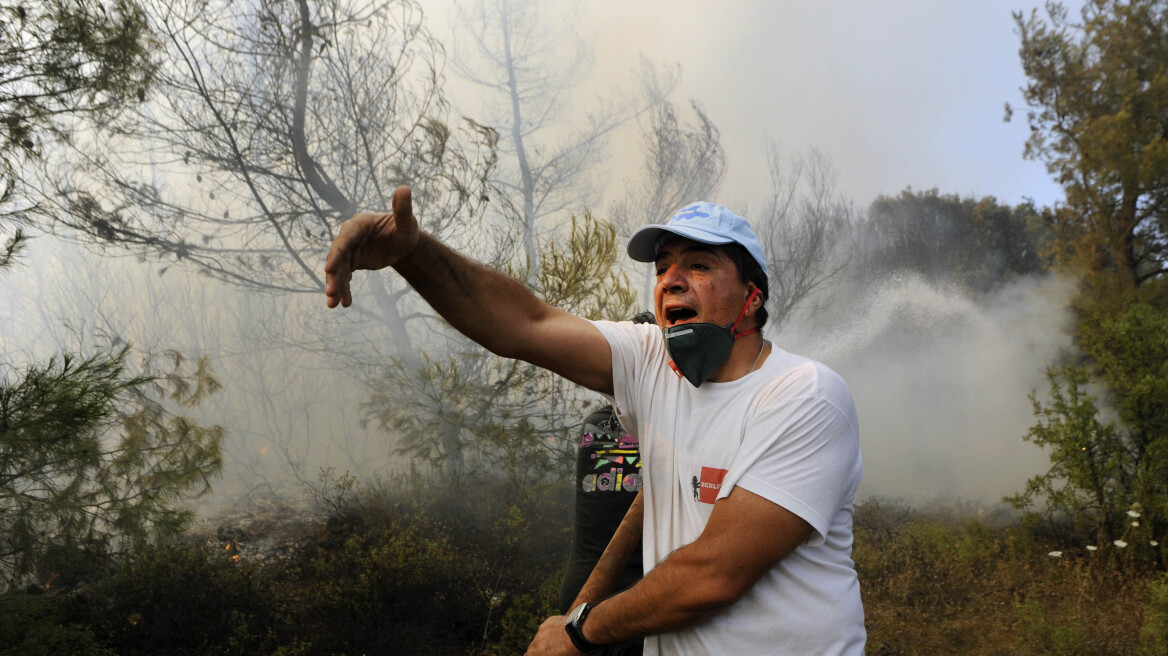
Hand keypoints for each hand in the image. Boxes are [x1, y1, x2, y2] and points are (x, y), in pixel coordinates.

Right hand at [324, 185, 418, 307]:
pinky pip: (344, 276)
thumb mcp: (406, 222)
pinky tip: (345, 303)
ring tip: (333, 304)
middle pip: (337, 256)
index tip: (329, 268)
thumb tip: (404, 188)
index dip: (336, 253)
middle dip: (332, 275)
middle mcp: (350, 236)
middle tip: (330, 293)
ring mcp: (349, 250)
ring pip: (338, 269)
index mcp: (360, 224)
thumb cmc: (405, 229)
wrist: (404, 243)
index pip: (345, 239)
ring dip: (335, 285)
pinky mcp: (351, 261)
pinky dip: (344, 289)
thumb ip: (403, 208)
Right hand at [525, 615, 581, 655]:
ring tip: (557, 642)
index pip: (528, 655)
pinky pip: (547, 627)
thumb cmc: (571, 651)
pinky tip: (561, 633)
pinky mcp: (550, 620)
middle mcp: (537, 640)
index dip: (533, 655)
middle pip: (532, 646)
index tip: (539, 654)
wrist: (579, 633)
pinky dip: (551, 630)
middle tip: (548, 651)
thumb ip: (548, 654)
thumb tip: (550, 652)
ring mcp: (542, 629)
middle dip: (538, 649)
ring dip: (544, 639)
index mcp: (536, 652)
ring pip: (540, 635)